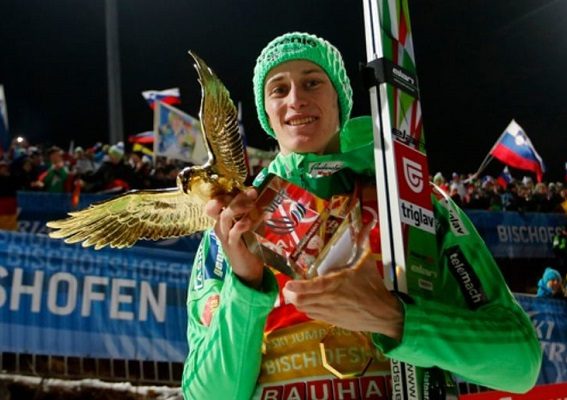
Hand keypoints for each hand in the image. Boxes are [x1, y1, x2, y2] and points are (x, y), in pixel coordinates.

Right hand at [205, 188, 263, 288]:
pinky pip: (233, 233)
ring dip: (238, 207)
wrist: (248, 269)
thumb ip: (251, 210)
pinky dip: (241, 225)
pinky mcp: (232, 246)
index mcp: (223, 219)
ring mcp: (225, 236)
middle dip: (234, 196)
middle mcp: (220, 226)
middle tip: (251, 195)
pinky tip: (249, 222)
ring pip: (224, 216)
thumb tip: (257, 193)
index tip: (250, 190)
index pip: (217, 199)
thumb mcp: (249, 224)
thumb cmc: (249, 244)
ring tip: (252, 205)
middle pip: (217, 204)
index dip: (230, 191)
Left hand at [282, 225, 403, 340]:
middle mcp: (329, 299)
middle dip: (291, 294)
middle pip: (300, 300)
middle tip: (288, 286)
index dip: (297, 286)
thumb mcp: (366, 262)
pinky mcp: (332, 320)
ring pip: (304, 309)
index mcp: (336, 283)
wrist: (384, 313)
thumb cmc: (374, 287)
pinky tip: (309, 302)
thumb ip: (363, 241)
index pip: (312, 286)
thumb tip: (368, 223)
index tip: (288, 283)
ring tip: (295, 293)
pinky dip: (307, 308)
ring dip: (298, 301)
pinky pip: (313, 315)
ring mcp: (329, 311)